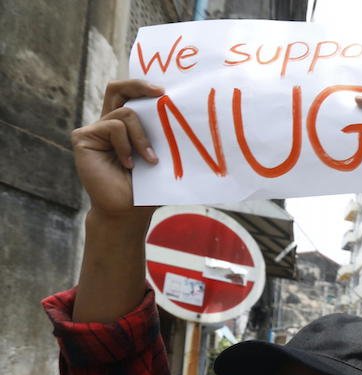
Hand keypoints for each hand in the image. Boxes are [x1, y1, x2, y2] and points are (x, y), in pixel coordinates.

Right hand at [71, 80, 162, 221]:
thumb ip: (162, 138)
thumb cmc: (146, 189)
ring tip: (149, 160)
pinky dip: (126, 145)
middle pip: (118, 89)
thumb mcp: (160, 158)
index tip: (165, 91)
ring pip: (124, 114)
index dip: (143, 86)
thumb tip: (188, 119)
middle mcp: (108, 124)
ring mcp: (95, 130)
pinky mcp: (83, 138)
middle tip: (160, 93)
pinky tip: (128, 164)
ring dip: (142, 137)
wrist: (128, 212)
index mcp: (126, 128)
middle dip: (139, 85)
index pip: (130, 96)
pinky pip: (112, 127)